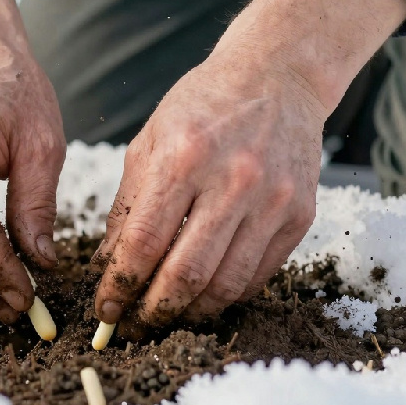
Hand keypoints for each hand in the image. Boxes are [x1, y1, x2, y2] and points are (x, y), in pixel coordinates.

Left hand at [94, 0, 405, 325]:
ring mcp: (272, 200)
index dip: (119, 288)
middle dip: (153, 312)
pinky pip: (259, 275)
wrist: (277, 77)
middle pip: (185, 275)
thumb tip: (108, 266)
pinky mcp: (300, 215)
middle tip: (134, 327)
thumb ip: (128, 206)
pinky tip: (205, 295)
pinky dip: (228, 295)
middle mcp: (231, 181)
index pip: (143, 244)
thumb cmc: (202, 106)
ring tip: (168, 317)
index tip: (105, 310)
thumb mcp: (150, 142)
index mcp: (183, 158)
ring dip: (191, 312)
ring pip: (226, 286)